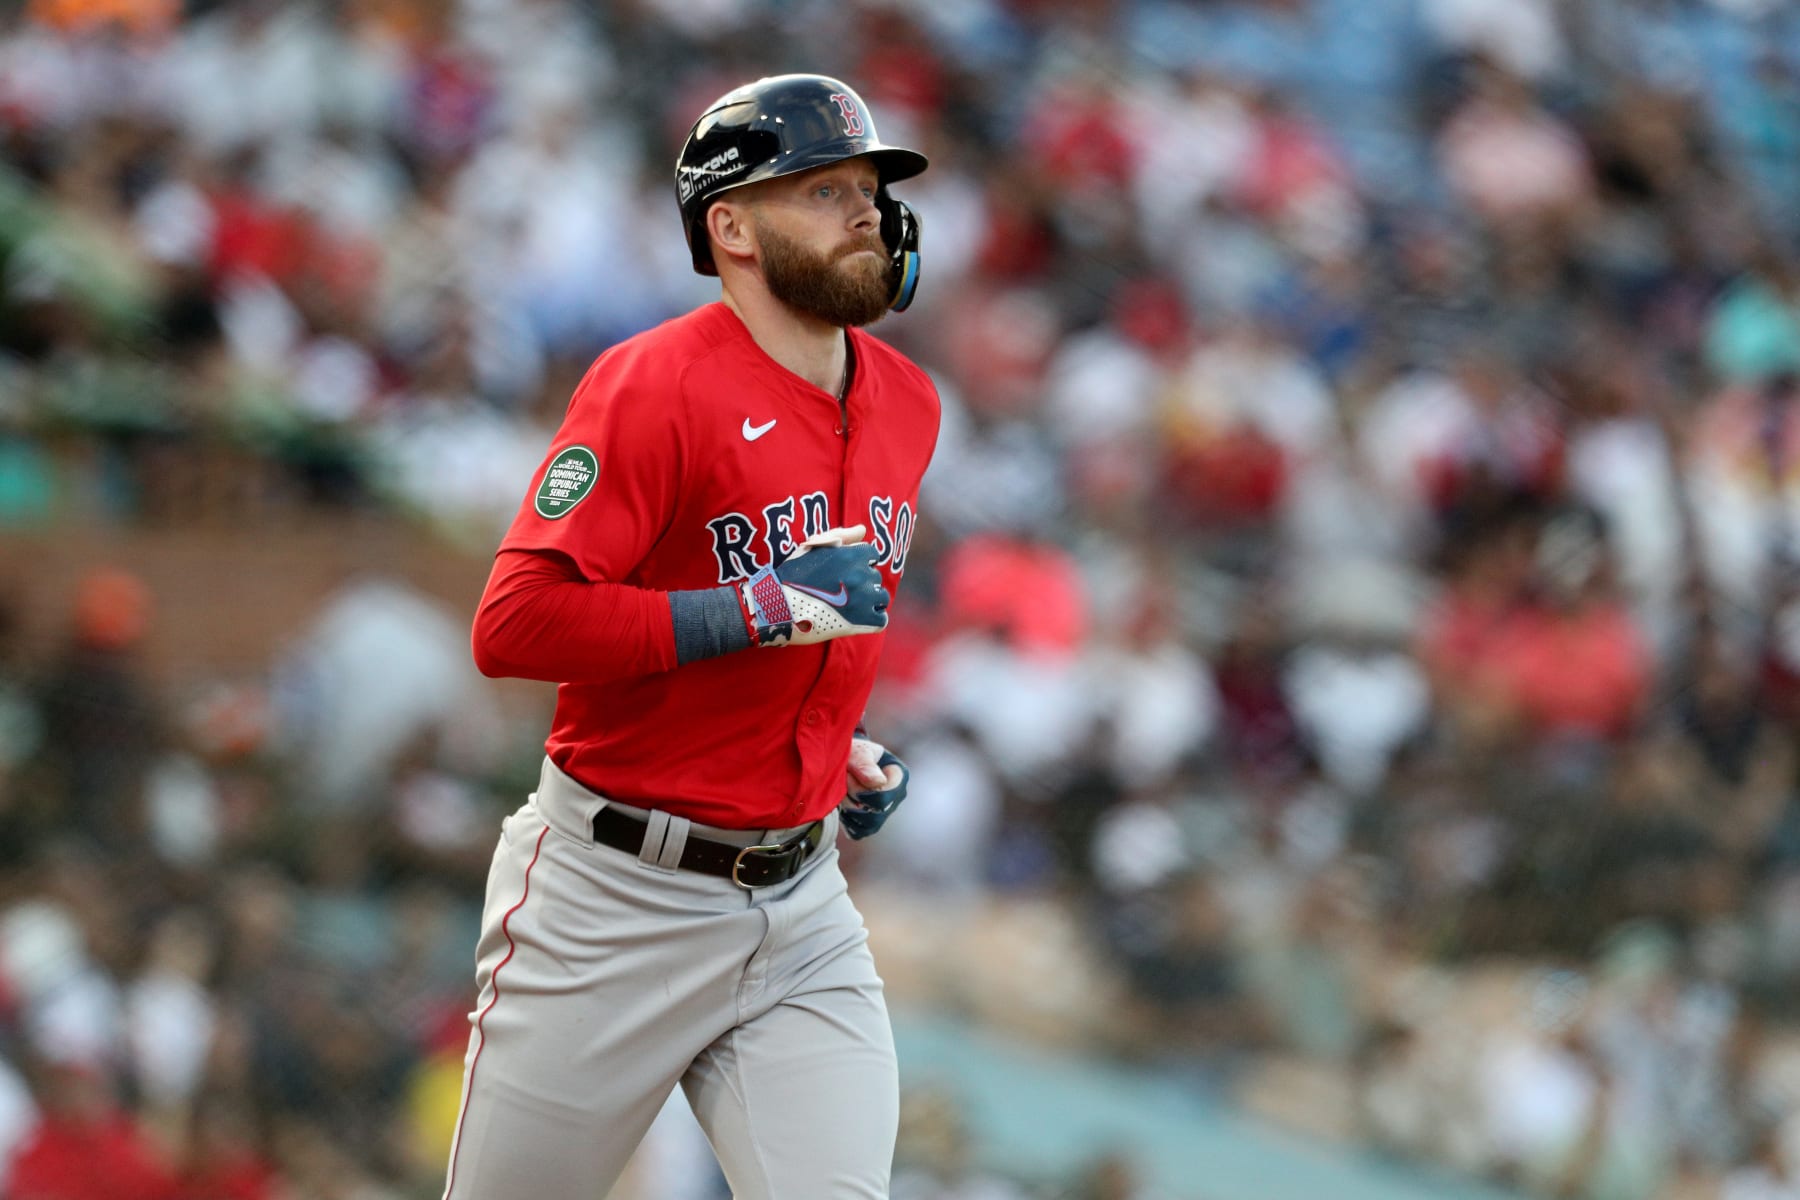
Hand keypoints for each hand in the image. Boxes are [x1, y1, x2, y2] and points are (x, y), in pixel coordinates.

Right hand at [739, 529, 887, 646]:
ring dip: (870, 601)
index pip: (872, 554)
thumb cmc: (791, 575)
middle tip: (841, 592)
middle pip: (874, 576)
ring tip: (850, 606)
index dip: (861, 562)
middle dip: (862, 582)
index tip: (847, 571)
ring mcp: (862, 599)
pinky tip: (856, 620)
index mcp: (850, 555)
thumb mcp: (812, 547)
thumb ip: (841, 535)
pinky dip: (872, 620)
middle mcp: (860, 575)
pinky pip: (880, 620)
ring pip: (881, 597)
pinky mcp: (860, 622)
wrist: (776, 606)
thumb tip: (863, 529)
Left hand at [840, 737, 906, 839]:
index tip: (848, 776)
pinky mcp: (872, 822)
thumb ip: (864, 764)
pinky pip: (859, 833)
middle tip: (843, 783)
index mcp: (899, 776)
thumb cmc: (854, 752)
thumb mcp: (857, 751)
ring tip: (842, 792)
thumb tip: (878, 783)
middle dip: (852, 800)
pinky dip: (847, 822)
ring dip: (848, 811)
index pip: (882, 798)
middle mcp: (897, 796)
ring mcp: (886, 811)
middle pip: (875, 814)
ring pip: (867, 826)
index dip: (860, 792)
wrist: (846, 759)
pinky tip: (842, 806)